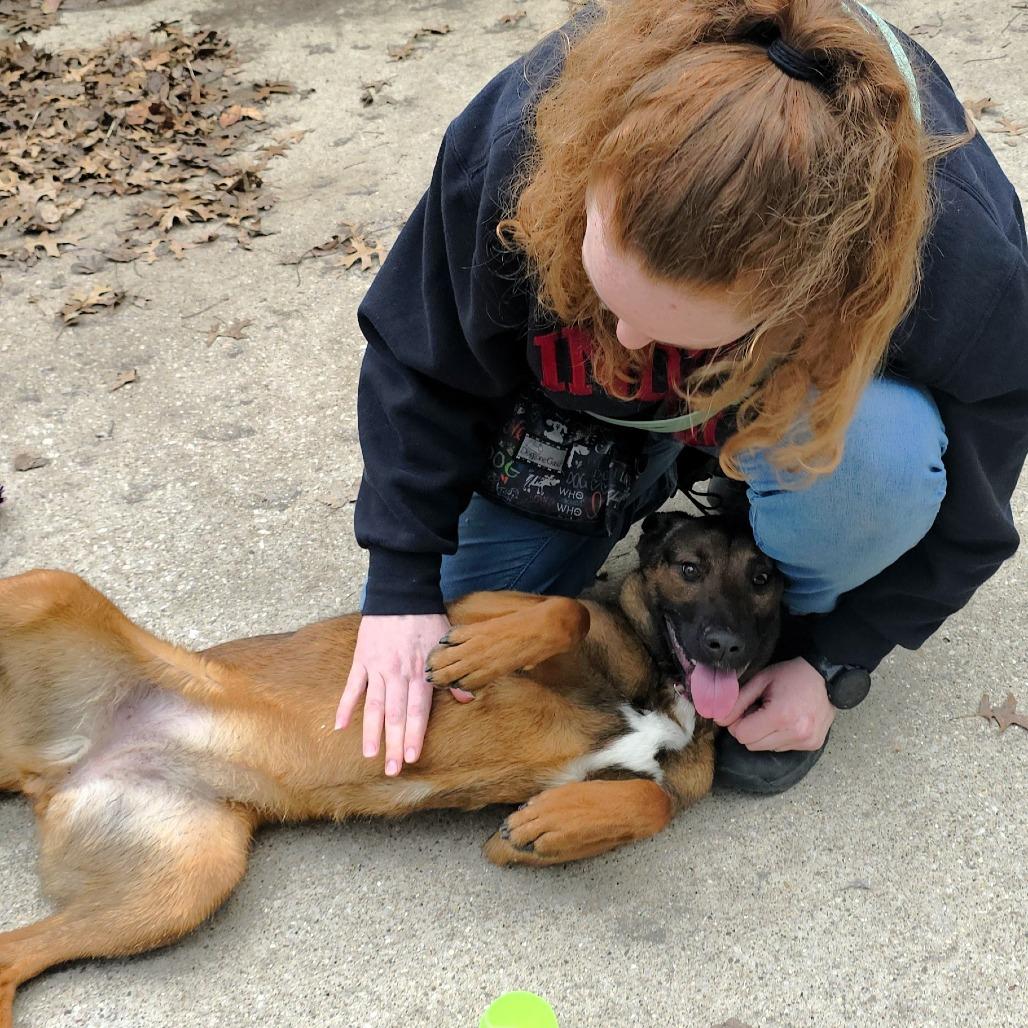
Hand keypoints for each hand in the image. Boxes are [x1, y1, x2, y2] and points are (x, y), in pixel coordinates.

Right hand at [335, 613, 472, 775]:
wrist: (401, 594)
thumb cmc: (427, 619)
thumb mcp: (448, 643)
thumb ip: (454, 673)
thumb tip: (467, 698)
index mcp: (420, 672)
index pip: (418, 711)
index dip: (414, 735)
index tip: (411, 757)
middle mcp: (398, 673)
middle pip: (395, 715)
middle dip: (394, 744)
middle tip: (392, 769)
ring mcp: (377, 668)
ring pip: (374, 705)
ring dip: (371, 731)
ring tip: (370, 755)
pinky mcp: (362, 660)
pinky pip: (352, 686)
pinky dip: (345, 706)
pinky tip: (340, 726)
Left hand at [713, 657, 834, 751]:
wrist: (826, 676)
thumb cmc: (792, 675)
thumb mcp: (760, 681)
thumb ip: (737, 702)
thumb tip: (719, 720)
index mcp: (780, 715)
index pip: (742, 735)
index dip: (737, 722)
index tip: (745, 709)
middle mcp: (795, 733)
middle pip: (752, 745)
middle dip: (749, 729)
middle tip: (759, 709)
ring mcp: (806, 741)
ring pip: (766, 748)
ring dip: (764, 734)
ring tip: (776, 713)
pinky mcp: (812, 745)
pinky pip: (782, 748)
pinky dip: (779, 737)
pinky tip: (787, 720)